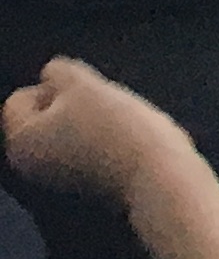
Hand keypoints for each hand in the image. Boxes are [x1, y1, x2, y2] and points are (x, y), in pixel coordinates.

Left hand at [0, 55, 193, 210]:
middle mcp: (29, 165)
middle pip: (43, 117)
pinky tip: (123, 142)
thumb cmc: (117, 128)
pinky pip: (83, 152)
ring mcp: (57, 180)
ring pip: (66, 134)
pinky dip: (99, 143)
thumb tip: (52, 75)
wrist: (158, 176)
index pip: (21, 98)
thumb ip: (59, 71)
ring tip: (118, 123)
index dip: (54, 86)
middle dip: (70, 105)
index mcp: (20, 140)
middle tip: (103, 105)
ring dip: (88, 123)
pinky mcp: (85, 186)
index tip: (87, 92)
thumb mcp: (84, 85)